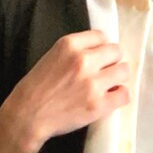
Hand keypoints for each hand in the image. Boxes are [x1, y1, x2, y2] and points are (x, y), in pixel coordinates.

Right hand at [3, 29, 130, 152]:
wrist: (28, 116)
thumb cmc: (36, 88)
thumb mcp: (52, 56)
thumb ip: (74, 51)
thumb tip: (97, 53)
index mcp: (69, 44)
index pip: (101, 36)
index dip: (101, 49)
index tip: (97, 58)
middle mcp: (83, 60)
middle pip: (116, 52)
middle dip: (112, 62)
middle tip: (104, 73)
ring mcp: (92, 83)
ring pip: (123, 71)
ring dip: (118, 78)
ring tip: (109, 86)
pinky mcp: (99, 105)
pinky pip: (124, 95)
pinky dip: (120, 96)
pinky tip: (111, 99)